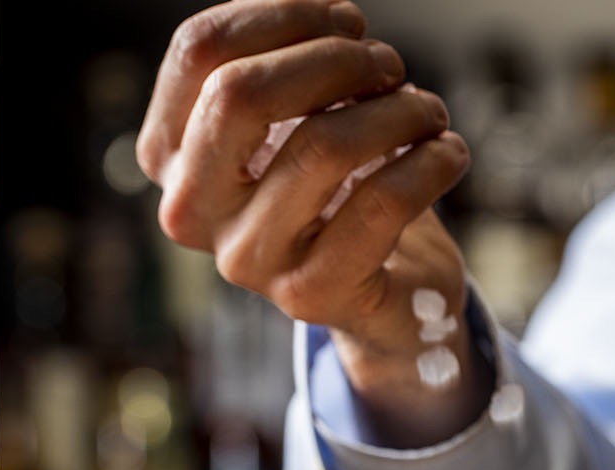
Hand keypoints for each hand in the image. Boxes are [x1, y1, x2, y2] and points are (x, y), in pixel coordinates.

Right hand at [137, 0, 488, 445]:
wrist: (380, 287)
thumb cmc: (336, 183)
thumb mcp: (290, 115)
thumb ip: (284, 64)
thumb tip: (332, 21)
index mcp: (169, 154)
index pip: (200, 50)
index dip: (284, 14)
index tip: (343, 24)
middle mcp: (191, 210)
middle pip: (239, 94)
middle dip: (336, 58)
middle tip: (386, 68)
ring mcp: (246, 259)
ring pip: (324, 146)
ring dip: (401, 108)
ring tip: (426, 113)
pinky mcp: (309, 296)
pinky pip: (384, 203)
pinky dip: (434, 161)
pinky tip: (445, 155)